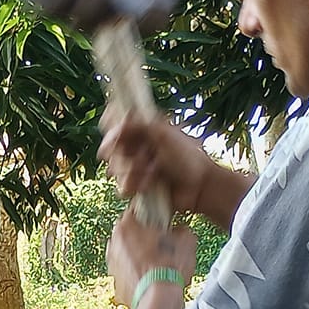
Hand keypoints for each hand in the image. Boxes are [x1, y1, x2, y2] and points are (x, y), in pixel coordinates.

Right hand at [100, 113, 216, 218]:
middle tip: (143, 155)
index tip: (117, 133)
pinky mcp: (135, 187)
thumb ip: (138, 125)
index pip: (114, 121)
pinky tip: (150, 185)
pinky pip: (121, 188)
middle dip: (124, 154)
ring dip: (133, 172)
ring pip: (114, 169)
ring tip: (153, 172)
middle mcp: (133, 146)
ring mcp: (133, 167)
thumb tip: (115, 124)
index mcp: (140, 128)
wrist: (199, 186)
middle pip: (109, 147)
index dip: (110, 126)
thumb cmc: (187, 156)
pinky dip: (135, 186)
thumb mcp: (164, 134)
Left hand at [107, 211, 197, 308]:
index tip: (163, 222)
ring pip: (128, 254)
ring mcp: (111, 263)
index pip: (138, 211)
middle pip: (131, 233)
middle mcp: (113, 242)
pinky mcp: (113, 282)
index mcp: (126, 225)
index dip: (153, 215)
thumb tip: (179, 232)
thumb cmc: (169, 266)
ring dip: (140, 256)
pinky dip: (137, 273)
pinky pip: (127, 272)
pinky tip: (152, 279)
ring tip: (159, 264)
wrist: (157, 300)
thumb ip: (180, 229)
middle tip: (162, 244)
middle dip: (144, 237)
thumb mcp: (186, 239)